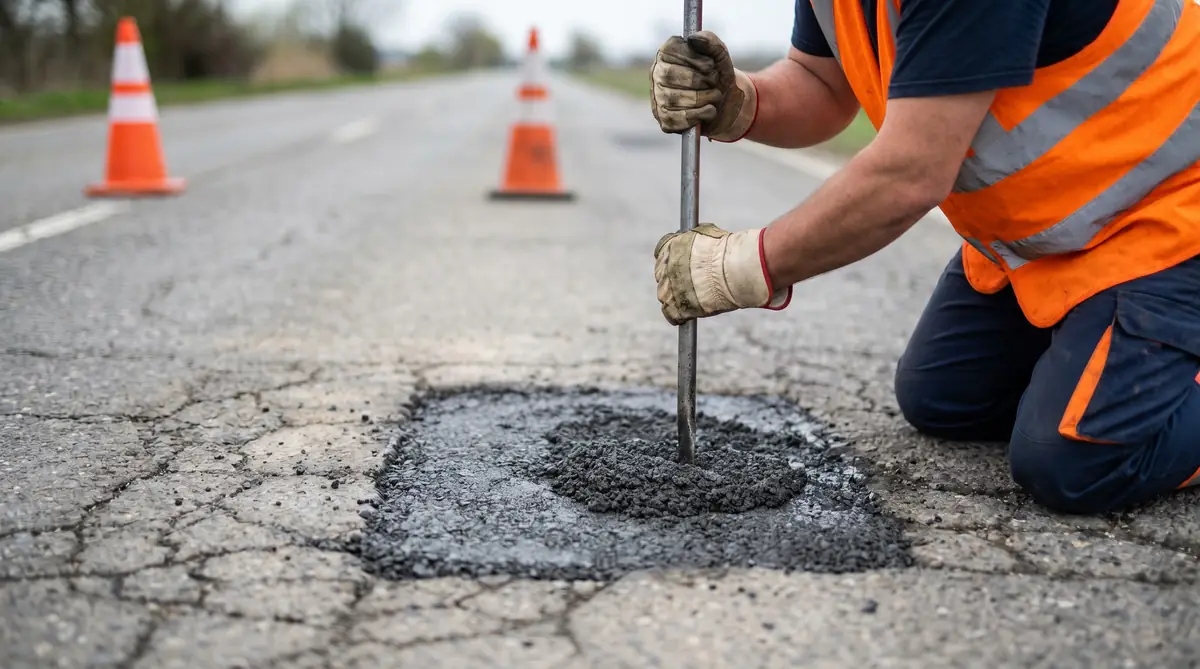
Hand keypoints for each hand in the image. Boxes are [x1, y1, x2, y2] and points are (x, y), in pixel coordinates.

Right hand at [649, 30, 757, 140]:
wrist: (727, 104)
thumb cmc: (718, 76)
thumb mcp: (719, 55)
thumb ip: (710, 41)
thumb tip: (693, 38)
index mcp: (667, 53)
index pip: (673, 52)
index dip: (698, 61)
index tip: (711, 66)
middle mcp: (657, 74)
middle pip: (672, 76)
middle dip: (702, 80)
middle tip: (713, 82)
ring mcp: (658, 98)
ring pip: (676, 99)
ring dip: (705, 98)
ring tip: (714, 96)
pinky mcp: (665, 121)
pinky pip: (680, 118)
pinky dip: (701, 115)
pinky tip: (709, 110)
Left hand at [653, 223, 790, 324]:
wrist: (731, 270)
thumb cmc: (725, 251)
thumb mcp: (708, 234)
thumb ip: (697, 240)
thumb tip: (701, 241)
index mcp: (669, 247)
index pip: (662, 254)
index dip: (673, 261)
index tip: (681, 267)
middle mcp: (664, 268)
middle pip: (662, 276)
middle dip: (674, 280)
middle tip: (690, 285)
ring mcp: (667, 289)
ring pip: (665, 296)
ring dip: (676, 297)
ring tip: (694, 300)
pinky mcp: (674, 307)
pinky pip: (671, 314)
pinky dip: (678, 316)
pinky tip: (687, 316)